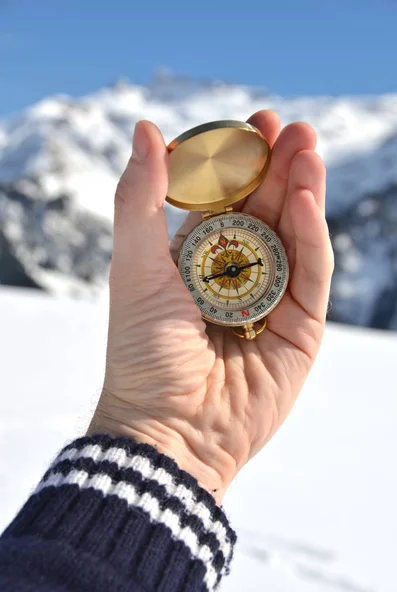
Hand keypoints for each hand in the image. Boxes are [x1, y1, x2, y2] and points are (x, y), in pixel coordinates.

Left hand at [88, 113, 333, 504]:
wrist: (169, 430)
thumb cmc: (143, 353)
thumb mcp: (135, 267)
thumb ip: (140, 200)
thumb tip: (146, 130)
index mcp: (197, 260)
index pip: (227, 201)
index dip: (242, 162)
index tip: (255, 123)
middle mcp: (237, 277)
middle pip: (267, 212)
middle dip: (281, 168)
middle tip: (292, 128)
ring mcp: (272, 302)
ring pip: (295, 238)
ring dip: (302, 192)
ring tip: (307, 149)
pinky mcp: (300, 329)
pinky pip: (311, 276)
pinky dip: (311, 238)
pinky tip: (304, 201)